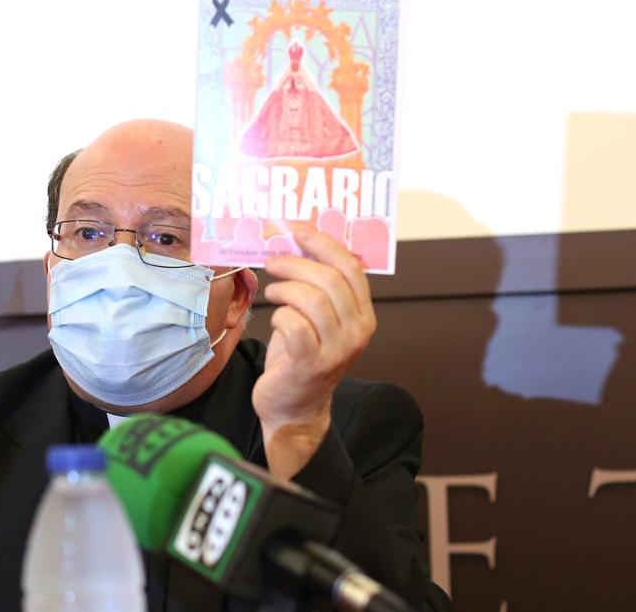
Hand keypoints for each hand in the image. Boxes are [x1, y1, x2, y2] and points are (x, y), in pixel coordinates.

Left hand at [253, 231, 376, 476]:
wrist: (294, 407)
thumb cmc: (300, 354)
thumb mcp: (318, 318)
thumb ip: (319, 285)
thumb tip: (300, 240)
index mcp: (363, 314)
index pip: (351, 266)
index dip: (323, 243)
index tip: (298, 229)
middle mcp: (357, 331)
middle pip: (330, 279)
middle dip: (295, 263)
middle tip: (273, 261)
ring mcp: (337, 350)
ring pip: (311, 299)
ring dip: (283, 289)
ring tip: (272, 293)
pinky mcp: (311, 364)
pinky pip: (292, 324)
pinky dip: (278, 315)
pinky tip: (275, 320)